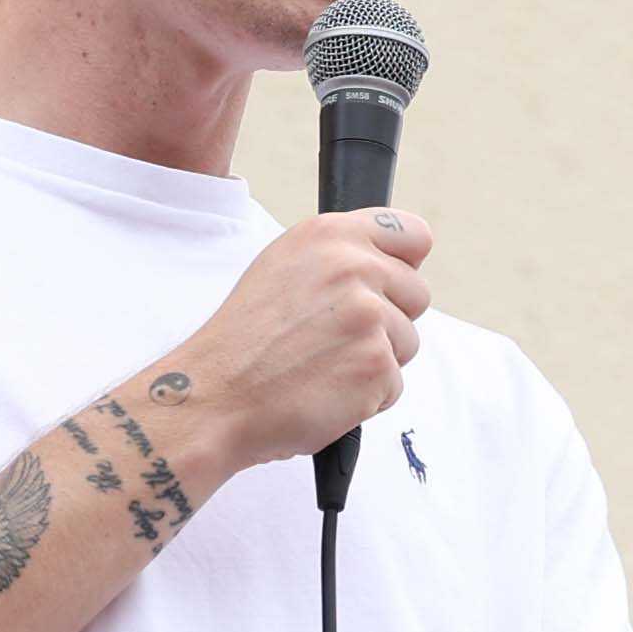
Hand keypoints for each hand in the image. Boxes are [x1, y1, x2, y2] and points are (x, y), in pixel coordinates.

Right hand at [168, 211, 430, 475]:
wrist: (215, 396)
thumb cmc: (244, 340)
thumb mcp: (282, 267)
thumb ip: (338, 256)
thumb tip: (392, 263)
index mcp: (331, 235)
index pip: (414, 235)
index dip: (403, 265)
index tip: (386, 286)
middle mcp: (354, 267)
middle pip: (418, 294)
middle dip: (389, 320)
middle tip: (335, 338)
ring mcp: (370, 316)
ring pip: (408, 342)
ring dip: (375, 361)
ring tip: (322, 365)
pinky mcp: (377, 364)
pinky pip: (394, 384)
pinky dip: (366, 396)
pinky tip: (324, 390)